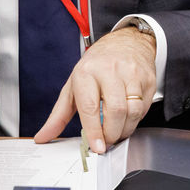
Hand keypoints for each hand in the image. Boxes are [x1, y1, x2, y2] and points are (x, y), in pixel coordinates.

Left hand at [33, 26, 156, 152]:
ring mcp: (132, 73)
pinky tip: (128, 118)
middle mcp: (110, 70)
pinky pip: (144, 107)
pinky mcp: (147, 78)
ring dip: (125, 129)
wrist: (126, 42)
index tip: (97, 147)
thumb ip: (58, 115)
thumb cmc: (97, 66)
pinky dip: (136, 119)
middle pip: (115, 111)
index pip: (90, 107)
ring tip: (117, 132)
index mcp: (86, 72)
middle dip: (111, 134)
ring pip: (133, 111)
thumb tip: (43, 137)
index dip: (94, 131)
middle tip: (106, 141)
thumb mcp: (73, 86)